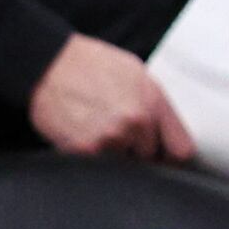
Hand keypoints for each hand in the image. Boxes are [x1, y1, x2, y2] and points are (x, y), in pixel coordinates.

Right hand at [31, 30, 193, 160]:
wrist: (48, 63)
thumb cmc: (88, 65)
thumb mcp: (135, 73)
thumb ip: (154, 104)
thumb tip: (165, 131)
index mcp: (153, 101)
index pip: (181, 149)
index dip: (172, 156)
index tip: (164, 157)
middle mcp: (137, 121)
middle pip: (149, 158)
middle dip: (136, 148)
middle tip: (114, 127)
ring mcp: (113, 137)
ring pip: (122, 162)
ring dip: (112, 152)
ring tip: (95, 125)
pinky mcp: (88, 150)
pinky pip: (98, 165)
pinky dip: (91, 155)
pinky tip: (82, 131)